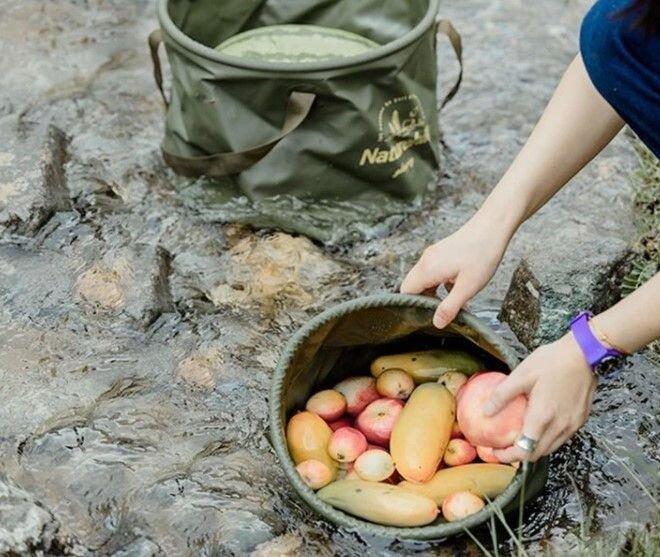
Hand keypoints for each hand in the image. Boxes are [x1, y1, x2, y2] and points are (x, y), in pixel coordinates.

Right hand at [400, 217, 509, 327]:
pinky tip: (458, 288)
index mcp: (427, 269)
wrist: (493, 227)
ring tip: (453, 302)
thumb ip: (450, 307)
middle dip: (425, 301)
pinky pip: (433, 272)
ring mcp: (433, 255)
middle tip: (441, 312)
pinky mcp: (442, 253)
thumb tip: (437, 323)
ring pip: (424, 280)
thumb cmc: (482, 254)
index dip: (413, 307)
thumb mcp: (468, 287)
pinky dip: (441, 283)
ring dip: (435, 293)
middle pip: (413, 286)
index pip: (406, 292)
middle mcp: (426, 261)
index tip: (426, 317)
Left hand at [485, 333, 596, 462]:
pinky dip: (546, 439)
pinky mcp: (580, 420)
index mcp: (543, 417)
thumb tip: (486, 411)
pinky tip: (537, 427)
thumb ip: (502, 395)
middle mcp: (560, 426)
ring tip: (517, 438)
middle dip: (518, 455)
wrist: (584, 354)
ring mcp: (573, 425)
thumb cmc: (552, 361)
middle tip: (502, 446)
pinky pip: (561, 438)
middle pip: (537, 453)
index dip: (507, 456)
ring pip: (550, 448)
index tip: (494, 450)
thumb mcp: (521, 375)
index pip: (524, 451)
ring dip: (533, 448)